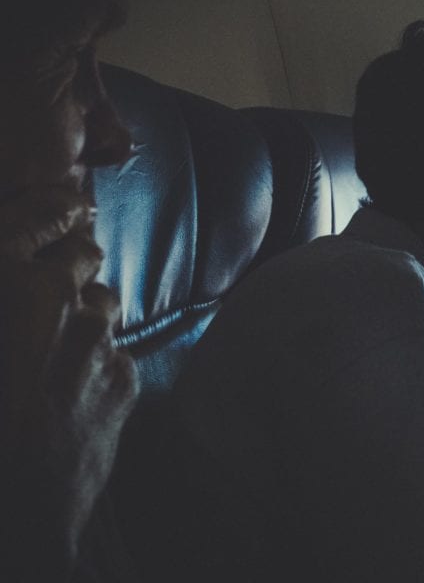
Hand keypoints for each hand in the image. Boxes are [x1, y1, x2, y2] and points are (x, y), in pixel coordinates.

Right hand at [0, 185, 137, 577]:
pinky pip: (115, 353)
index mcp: (1, 281)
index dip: (54, 205)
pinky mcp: (122, 376)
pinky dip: (98, 365)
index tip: (70, 205)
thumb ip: (9, 295)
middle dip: (75, 262)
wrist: (10, 507)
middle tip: (59, 282)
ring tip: (58, 352)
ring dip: (86, 317)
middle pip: (82, 252)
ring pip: (103, 304)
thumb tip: (21, 277)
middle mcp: (48, 297)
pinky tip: (70, 395)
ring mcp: (93, 337)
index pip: (33, 213)